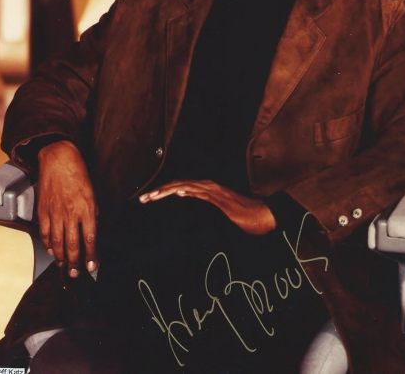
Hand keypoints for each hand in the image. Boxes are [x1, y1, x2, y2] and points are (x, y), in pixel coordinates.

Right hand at [37, 140, 97, 276]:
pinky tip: (52, 251)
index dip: (91, 255)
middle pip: (72, 245)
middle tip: (75, 274)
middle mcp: (70, 214)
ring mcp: (55, 213)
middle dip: (75, 262)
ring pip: (57, 242)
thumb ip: (93, 212)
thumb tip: (93, 230)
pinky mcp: (43, 211)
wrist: (58, 159)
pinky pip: (44, 233)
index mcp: (86, 208)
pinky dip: (47, 245)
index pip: (90, 238)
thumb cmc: (78, 173)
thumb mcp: (93, 192)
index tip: (92, 266)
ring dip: (61, 258)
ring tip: (64, 267)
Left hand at [139, 180, 275, 234]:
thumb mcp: (217, 216)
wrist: (263, 215)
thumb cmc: (242, 217)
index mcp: (205, 190)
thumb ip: (203, 211)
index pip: (179, 188)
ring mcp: (215, 191)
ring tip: (152, 196)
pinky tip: (178, 192)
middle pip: (178, 185)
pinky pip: (203, 193)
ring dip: (168, 191)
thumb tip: (186, 216)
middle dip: (159, 191)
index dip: (162, 192)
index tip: (146, 199)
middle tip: (141, 198)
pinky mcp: (222, 199)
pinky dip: (189, 191)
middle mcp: (208, 187)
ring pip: (187, 187)